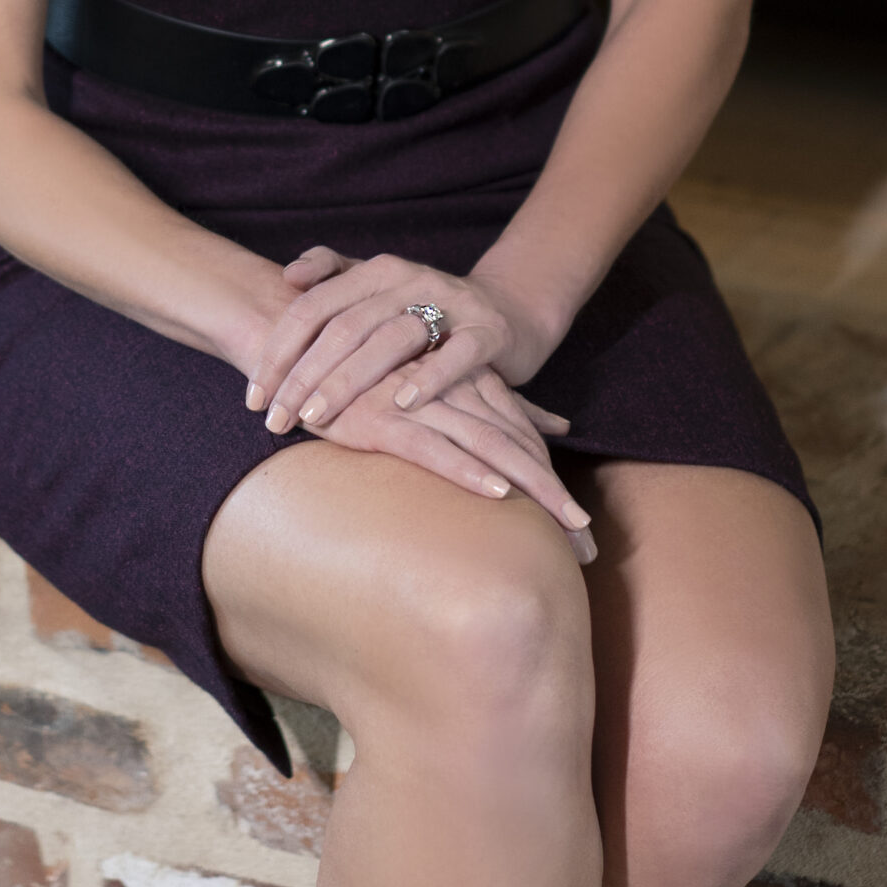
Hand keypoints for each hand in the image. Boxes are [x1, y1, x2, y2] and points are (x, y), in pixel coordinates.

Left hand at [246, 247, 556, 435]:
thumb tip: (288, 276)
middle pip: (343, 327)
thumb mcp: (380, 285)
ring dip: (347, 381)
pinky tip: (401, 405)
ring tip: (316, 418)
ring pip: (389, 341)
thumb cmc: (427, 308)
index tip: (254, 396)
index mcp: (376, 271)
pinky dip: (427, 380)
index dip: (278, 351)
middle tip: (275, 419)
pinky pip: (454, 357)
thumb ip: (333, 274)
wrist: (508, 311)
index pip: (312, 308)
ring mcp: (449, 304)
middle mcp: (409, 279)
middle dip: (302, 376)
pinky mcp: (486, 333)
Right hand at [305, 368, 594, 558]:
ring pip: (487, 446)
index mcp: (465, 384)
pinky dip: (465, 469)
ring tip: (563, 527)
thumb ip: (501, 398)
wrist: (299, 342)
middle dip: (553, 495)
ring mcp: (416, 405)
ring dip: (529, 488)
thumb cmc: (369, 371)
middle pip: (515, 446)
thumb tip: (560, 424)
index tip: (582, 529)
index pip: (521, 435)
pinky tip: (497, 492)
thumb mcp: (441, 382)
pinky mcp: (380, 421)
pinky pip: (432, 448)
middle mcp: (448, 392)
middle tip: (587, 544)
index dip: (553, 479)